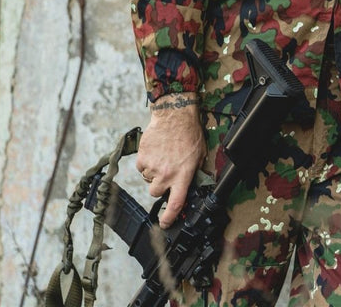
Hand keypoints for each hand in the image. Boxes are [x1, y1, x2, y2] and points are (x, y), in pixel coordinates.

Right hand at [136, 96, 205, 228]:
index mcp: (183, 176)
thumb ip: (193, 173)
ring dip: (153, 172)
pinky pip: (141, 167)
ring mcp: (153, 167)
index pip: (175, 204)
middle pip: (156, 193)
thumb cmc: (189, 133)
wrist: (174, 115)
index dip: (169, 219)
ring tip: (163, 156)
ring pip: (148, 179)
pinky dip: (146, 162)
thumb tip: (191, 186)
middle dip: (159, 186)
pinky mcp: (142, 158)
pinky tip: (156, 150)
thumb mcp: (199, 156)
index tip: (164, 224)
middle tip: (167, 171)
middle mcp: (166, 174)